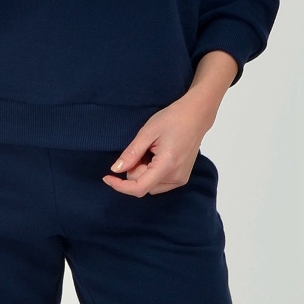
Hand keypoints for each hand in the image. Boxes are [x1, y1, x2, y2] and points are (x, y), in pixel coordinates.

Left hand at [102, 50, 237, 196]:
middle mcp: (176, 178)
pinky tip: (157, 155)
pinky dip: (151, 172)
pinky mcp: (182, 178)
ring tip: (151, 150)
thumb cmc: (172, 119)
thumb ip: (131, 153)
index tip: (107, 177)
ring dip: (143, 171)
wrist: (196, 115)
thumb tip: (115, 170)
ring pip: (150, 185)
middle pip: (143, 185)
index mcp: (167, 165)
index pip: (139, 188)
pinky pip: (158, 182)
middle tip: (142, 147)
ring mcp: (180, 180)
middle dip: (135, 169)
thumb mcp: (147, 132)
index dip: (120, 186)